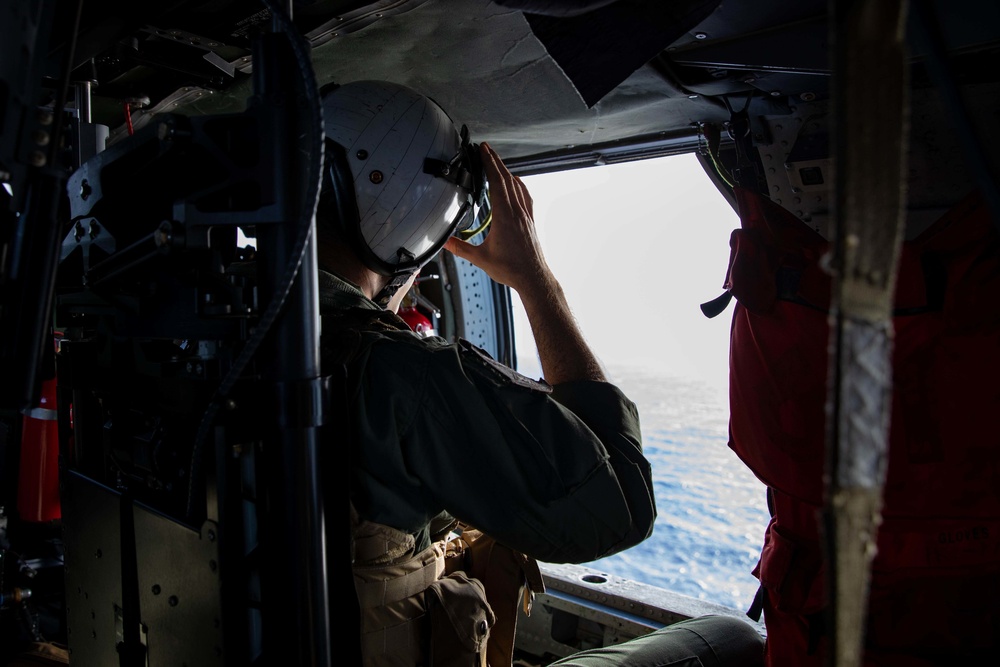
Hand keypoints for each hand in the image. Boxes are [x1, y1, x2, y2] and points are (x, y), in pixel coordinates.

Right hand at [444, 143, 552, 294]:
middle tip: (486, 148)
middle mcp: (518, 212)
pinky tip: (515, 184)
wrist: (534, 278)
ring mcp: (526, 215)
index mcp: (505, 217)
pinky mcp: (530, 221)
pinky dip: (518, 185)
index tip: (483, 150)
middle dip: (496, 161)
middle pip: (507, 179)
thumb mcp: (481, 259)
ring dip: (506, 171)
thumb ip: (460, 248)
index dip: (489, 164)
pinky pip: (525, 196)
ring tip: (497, 161)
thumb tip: (443, 242)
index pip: (497, 183)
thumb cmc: (511, 269)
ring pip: (517, 186)